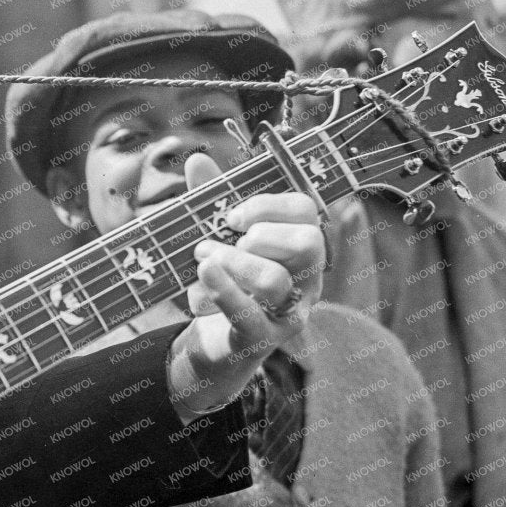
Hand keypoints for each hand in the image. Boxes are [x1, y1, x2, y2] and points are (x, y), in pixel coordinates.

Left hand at [167, 155, 325, 412]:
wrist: (207, 347)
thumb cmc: (220, 285)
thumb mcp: (214, 238)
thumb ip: (210, 201)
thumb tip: (198, 158)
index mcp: (301, 249)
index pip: (307, 211)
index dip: (268, 205)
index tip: (233, 215)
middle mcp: (307, 281)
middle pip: (307, 243)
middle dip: (260, 235)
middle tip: (224, 241)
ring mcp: (288, 314)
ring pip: (274, 280)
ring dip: (231, 263)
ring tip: (203, 261)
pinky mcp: (261, 340)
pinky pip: (249, 313)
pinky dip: (222, 289)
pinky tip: (202, 273)